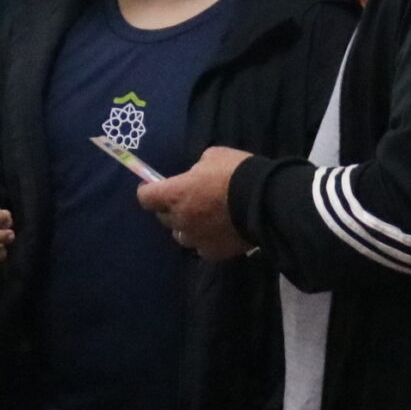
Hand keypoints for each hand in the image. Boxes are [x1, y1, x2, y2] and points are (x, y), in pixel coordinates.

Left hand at [136, 145, 254, 259]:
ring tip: (202, 219)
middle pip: (163, 217)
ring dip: (186, 226)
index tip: (153, 187)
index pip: (145, 198)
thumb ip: (196, 170)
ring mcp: (195, 238)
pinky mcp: (213, 252)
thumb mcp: (211, 157)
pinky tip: (217, 232)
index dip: (148, 192)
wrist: (265, 201)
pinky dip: (205, 240)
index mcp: (175, 194)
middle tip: (186, 200)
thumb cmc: (235, 172)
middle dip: (170, 208)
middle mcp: (180, 219)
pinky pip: (201, 247)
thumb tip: (195, 177)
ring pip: (181, 235)